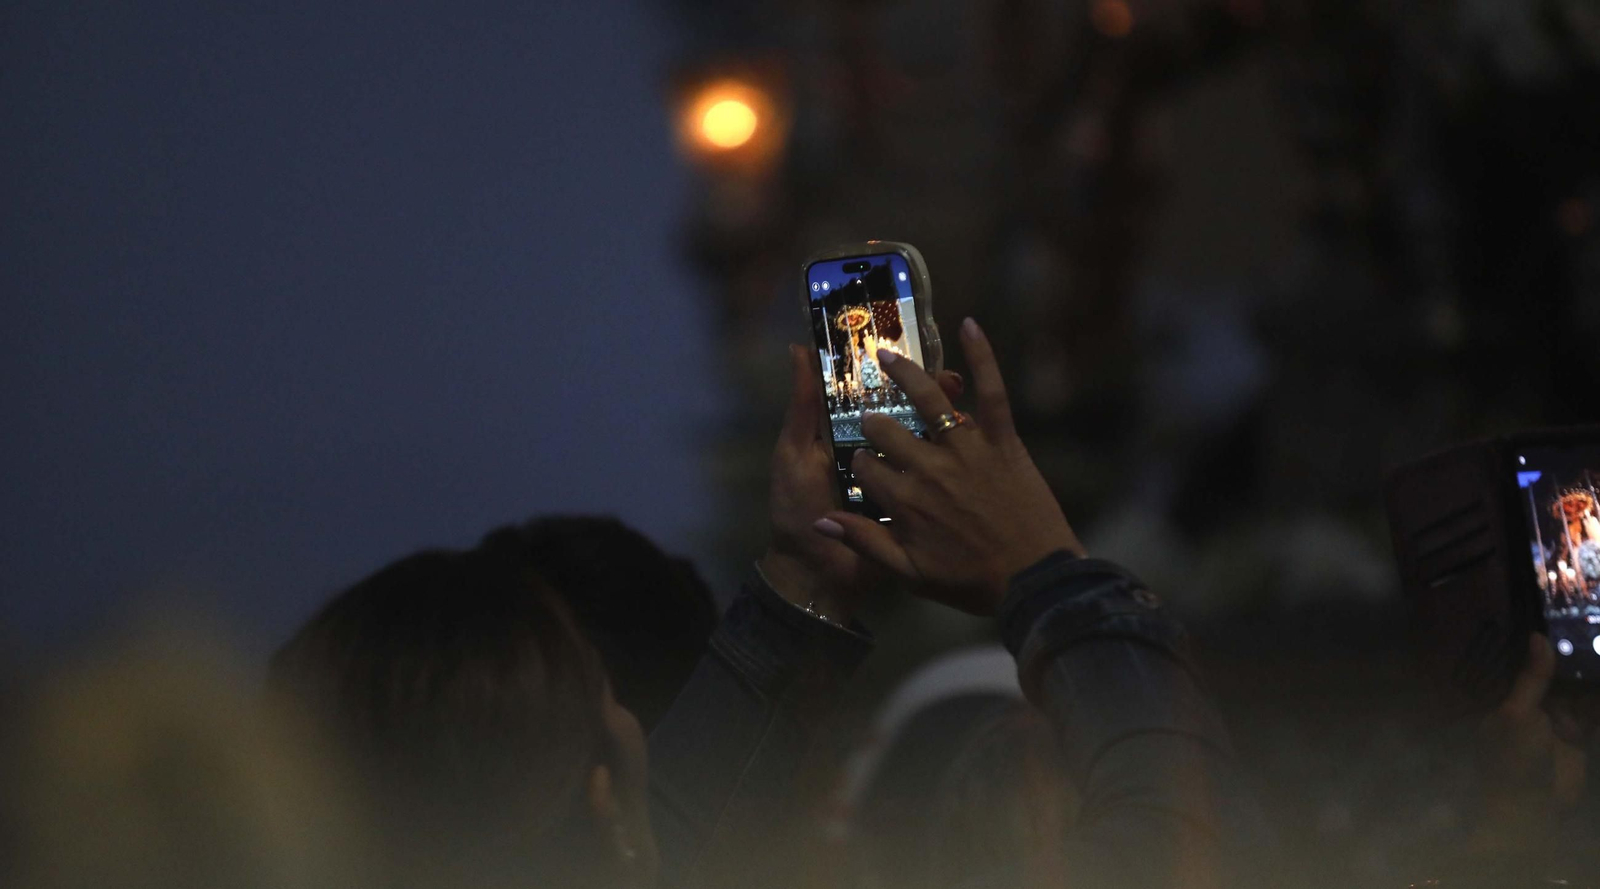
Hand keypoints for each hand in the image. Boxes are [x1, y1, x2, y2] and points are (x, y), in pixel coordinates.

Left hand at [760, 344, 962, 622]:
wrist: (813, 572)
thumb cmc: (797, 507)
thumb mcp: (794, 453)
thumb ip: (802, 407)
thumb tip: (799, 348)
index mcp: (848, 435)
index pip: (877, 396)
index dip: (897, 376)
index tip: (919, 357)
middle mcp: (878, 453)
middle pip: (910, 415)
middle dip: (933, 395)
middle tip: (953, 382)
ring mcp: (899, 481)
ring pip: (928, 445)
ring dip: (949, 426)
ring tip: (967, 406)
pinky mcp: (916, 509)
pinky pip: (936, 482)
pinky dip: (954, 467)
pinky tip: (973, 447)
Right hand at [812, 318, 1083, 615]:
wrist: (1035, 580)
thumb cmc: (972, 582)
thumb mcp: (910, 574)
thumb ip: (865, 543)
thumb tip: (820, 520)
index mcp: (906, 502)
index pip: (866, 468)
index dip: (861, 464)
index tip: (863, 466)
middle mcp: (930, 468)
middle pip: (888, 431)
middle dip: (875, 422)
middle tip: (874, 418)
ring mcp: (968, 450)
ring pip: (928, 402)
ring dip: (904, 374)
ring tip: (886, 355)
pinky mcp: (1003, 440)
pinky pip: (992, 392)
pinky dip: (982, 357)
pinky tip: (969, 325)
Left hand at [1471, 633, 1587, 854]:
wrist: (1531, 807)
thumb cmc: (1514, 758)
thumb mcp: (1519, 713)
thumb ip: (1532, 677)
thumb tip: (1538, 636)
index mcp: (1510, 698)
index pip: (1528, 665)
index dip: (1546, 645)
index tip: (1563, 615)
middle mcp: (1533, 706)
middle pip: (1556, 676)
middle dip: (1574, 657)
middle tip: (1593, 623)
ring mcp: (1557, 722)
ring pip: (1578, 692)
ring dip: (1591, 674)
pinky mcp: (1578, 738)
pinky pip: (1592, 713)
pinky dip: (1598, 698)